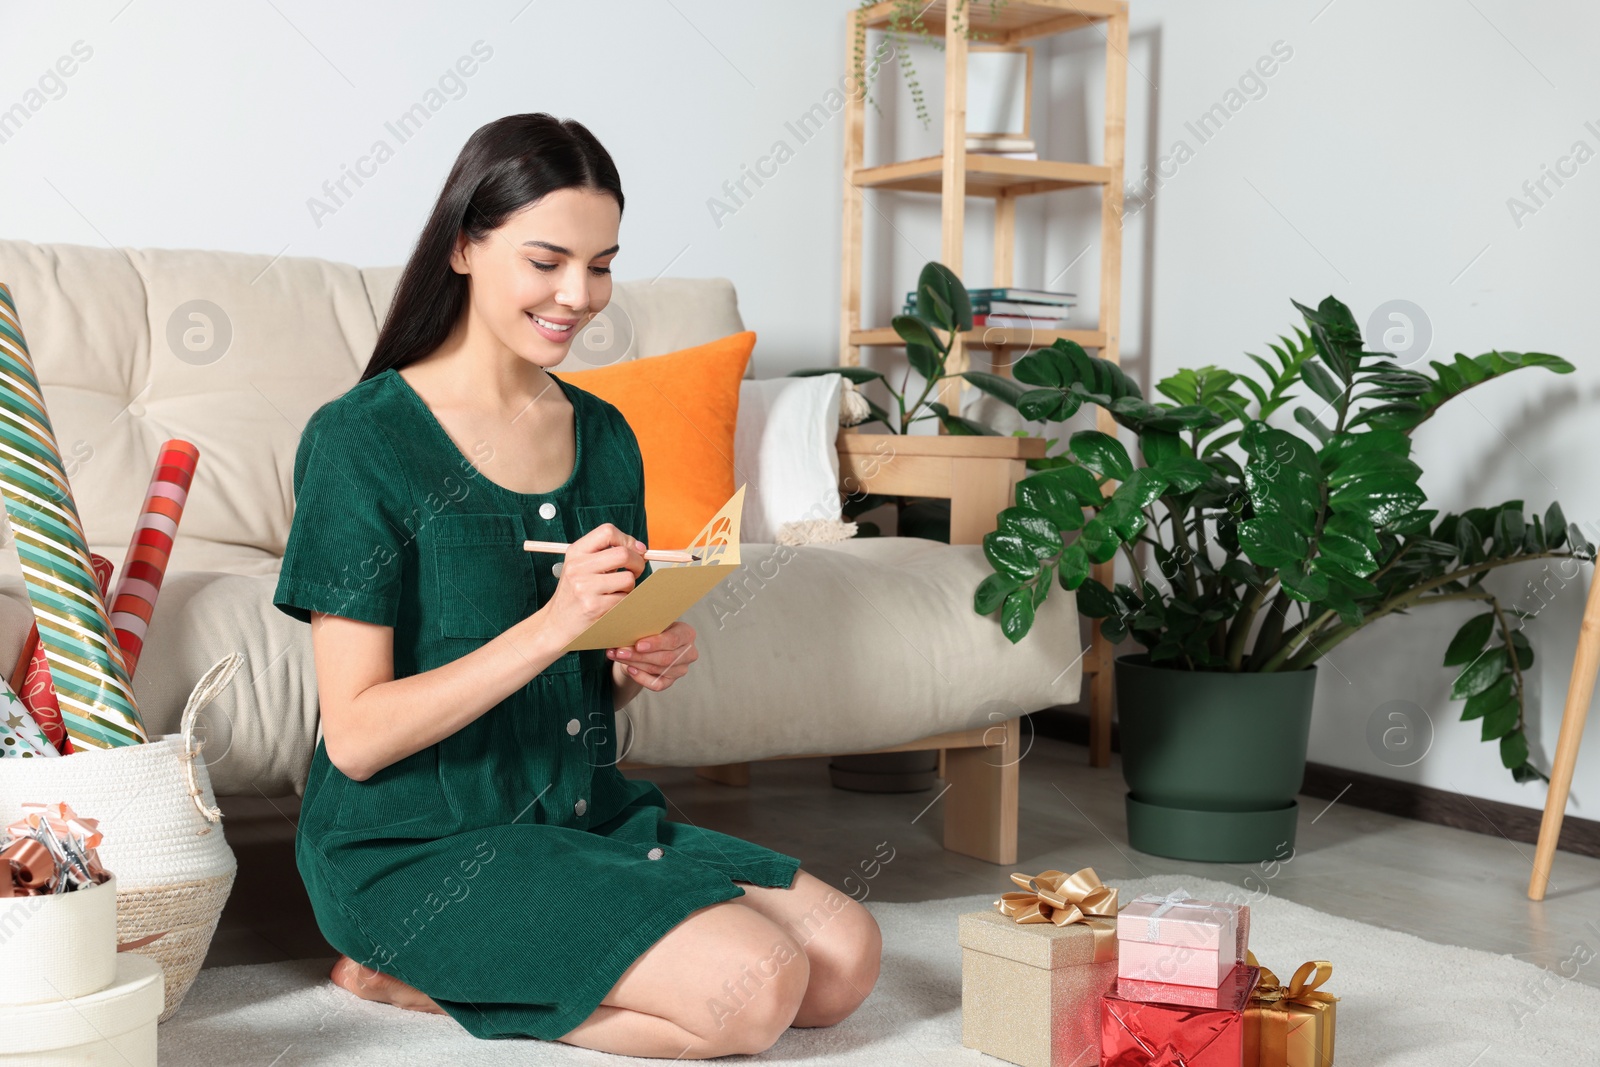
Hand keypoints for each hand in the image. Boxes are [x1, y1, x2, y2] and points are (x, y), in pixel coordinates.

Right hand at [539, 522, 646, 648]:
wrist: (556, 623)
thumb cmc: (574, 593)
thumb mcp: (580, 566)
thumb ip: (605, 554)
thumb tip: (639, 548)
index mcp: (575, 552)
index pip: (607, 532)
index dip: (626, 540)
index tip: (634, 550)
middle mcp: (578, 567)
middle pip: (623, 554)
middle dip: (637, 563)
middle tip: (635, 571)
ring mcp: (584, 588)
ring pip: (628, 579)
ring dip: (629, 586)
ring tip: (616, 590)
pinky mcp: (593, 607)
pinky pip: (624, 599)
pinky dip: (623, 602)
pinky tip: (610, 603)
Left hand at [607, 620, 697, 691]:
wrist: (651, 644)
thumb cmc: (652, 630)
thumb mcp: (652, 624)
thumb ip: (647, 626)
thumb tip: (628, 630)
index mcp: (687, 633)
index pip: (674, 640)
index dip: (656, 643)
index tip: (638, 645)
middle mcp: (689, 652)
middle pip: (665, 658)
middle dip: (639, 655)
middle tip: (620, 652)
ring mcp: (681, 669)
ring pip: (658, 670)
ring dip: (634, 664)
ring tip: (617, 656)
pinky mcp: (672, 681)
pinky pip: (657, 684)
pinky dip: (642, 678)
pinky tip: (630, 669)